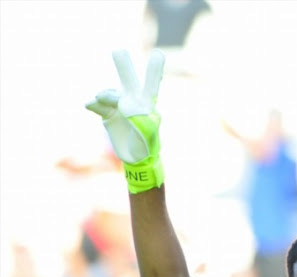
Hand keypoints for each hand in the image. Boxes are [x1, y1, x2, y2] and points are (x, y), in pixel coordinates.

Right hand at [86, 49, 164, 193]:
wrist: (136, 158)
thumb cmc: (146, 144)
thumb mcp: (147, 129)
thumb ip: (135, 112)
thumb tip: (119, 101)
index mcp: (147, 104)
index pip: (151, 83)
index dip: (154, 70)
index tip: (159, 54)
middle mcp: (132, 101)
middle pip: (128, 80)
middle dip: (123, 65)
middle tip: (118, 51)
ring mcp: (119, 106)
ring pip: (109, 95)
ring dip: (105, 96)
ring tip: (100, 99)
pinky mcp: (107, 114)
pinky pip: (98, 106)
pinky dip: (94, 104)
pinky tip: (89, 105)